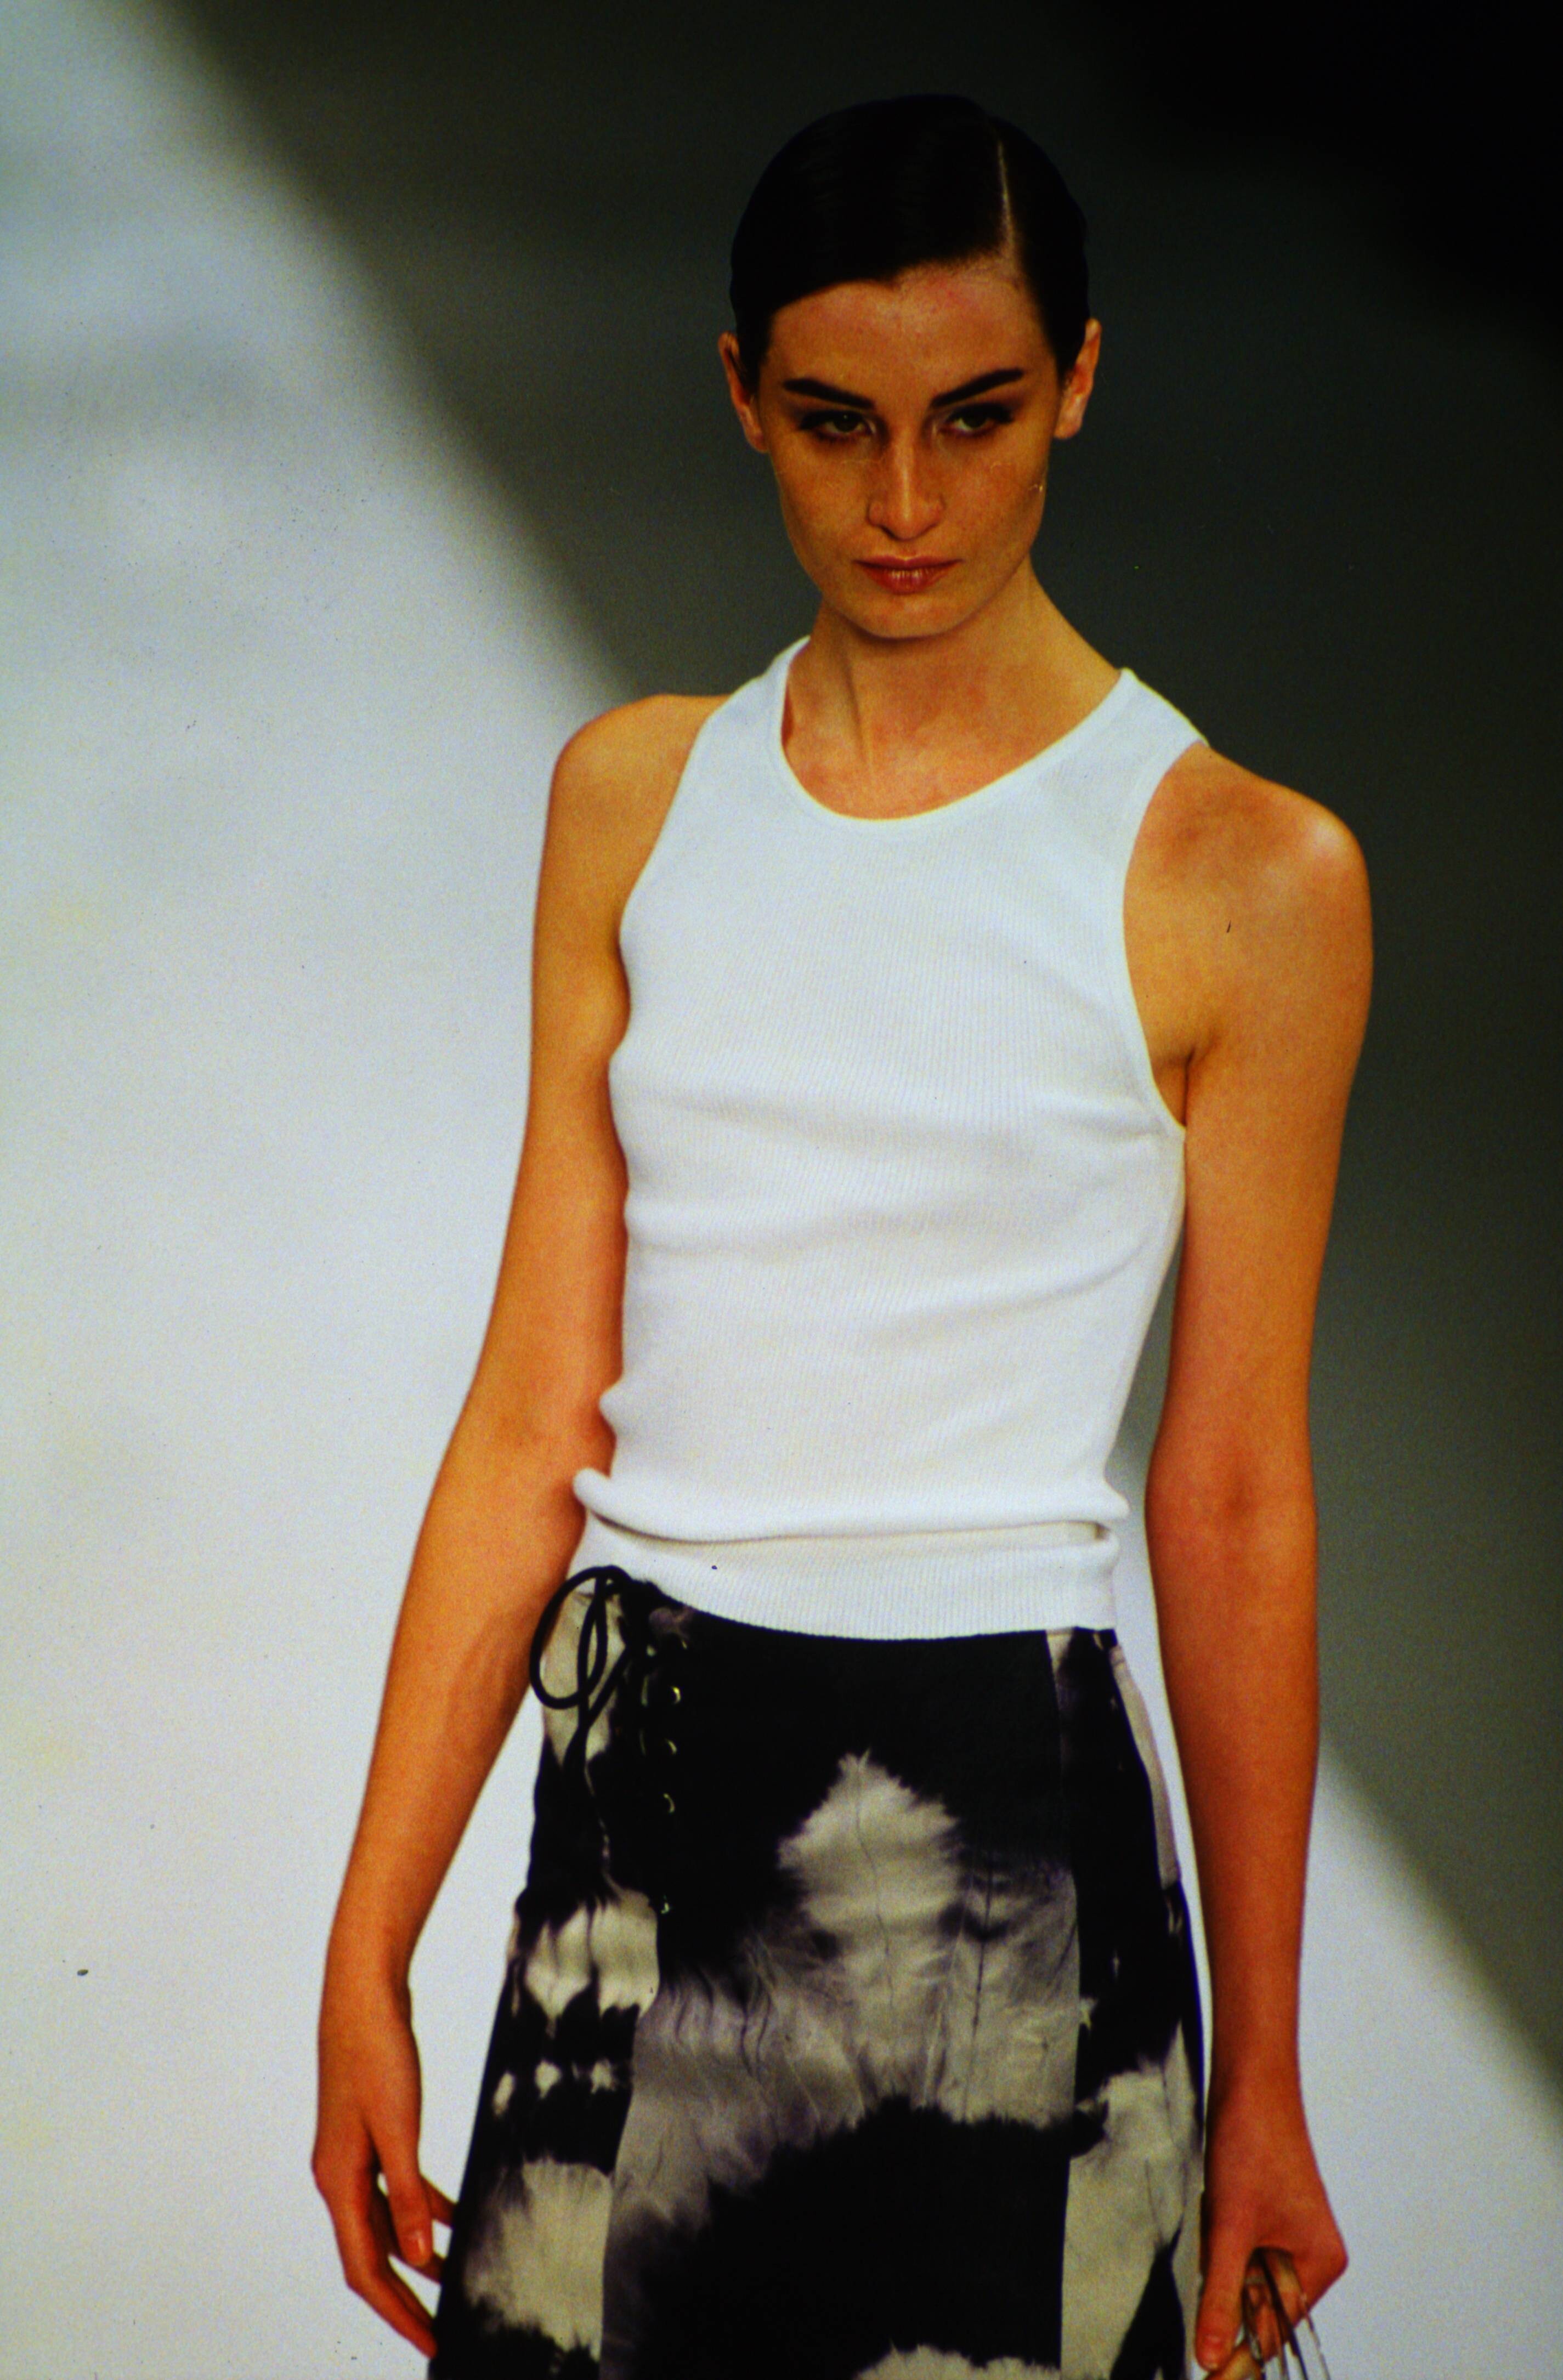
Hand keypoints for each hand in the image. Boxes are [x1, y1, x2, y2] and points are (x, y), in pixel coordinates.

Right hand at [313, 1963, 456, 2357]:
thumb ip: (406, 2196)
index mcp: (338, 2181)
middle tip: (440, 2327)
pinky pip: (394, 2189)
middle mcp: (338, 2175)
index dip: (396, 2311)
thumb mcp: (398, 2127)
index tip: (429, 2341)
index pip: (364, 2268)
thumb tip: (416, 2259)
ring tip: (451, 2281)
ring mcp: (353, 2154)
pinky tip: (449, 2220)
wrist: (363, 1992)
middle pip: (369, 2254)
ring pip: (382, 2223)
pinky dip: (418, 2210)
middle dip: (403, 2296)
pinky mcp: (371, 2132)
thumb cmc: (375, 2051)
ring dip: (412, 2255)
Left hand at [1195, 2075, 1345, 2372]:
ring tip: (1223, 2203)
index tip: (1208, 2365)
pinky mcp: (1269, 2210)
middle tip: (1222, 2228)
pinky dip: (1221, 2229)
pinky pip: (1237, 2241)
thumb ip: (1221, 2298)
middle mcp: (1313, 2251)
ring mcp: (1291, 2229)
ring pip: (1241, 2267)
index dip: (1238, 2341)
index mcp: (1321, 2264)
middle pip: (1256, 2297)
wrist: (1249, 2081)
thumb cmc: (1254, 2143)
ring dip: (1220, 2246)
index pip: (1276, 2328)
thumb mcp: (1230, 2231)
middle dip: (1227, 2271)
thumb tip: (1213, 2356)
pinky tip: (1220, 2196)